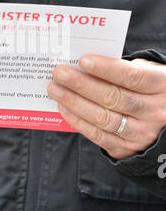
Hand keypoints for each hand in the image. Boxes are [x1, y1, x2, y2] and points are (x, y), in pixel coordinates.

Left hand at [48, 56, 165, 159]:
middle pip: (114, 98)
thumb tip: (86, 66)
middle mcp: (155, 112)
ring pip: (104, 118)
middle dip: (82, 85)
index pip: (132, 76)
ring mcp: (142, 133)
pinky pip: (98, 136)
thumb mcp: (146, 73)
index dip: (106, 69)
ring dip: (74, 103)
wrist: (163, 119)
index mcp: (161, 86)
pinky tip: (63, 108)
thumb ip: (123, 68)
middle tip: (59, 74)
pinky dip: (78, 121)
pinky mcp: (127, 148)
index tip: (83, 61)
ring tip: (55, 89)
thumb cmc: (147, 88)